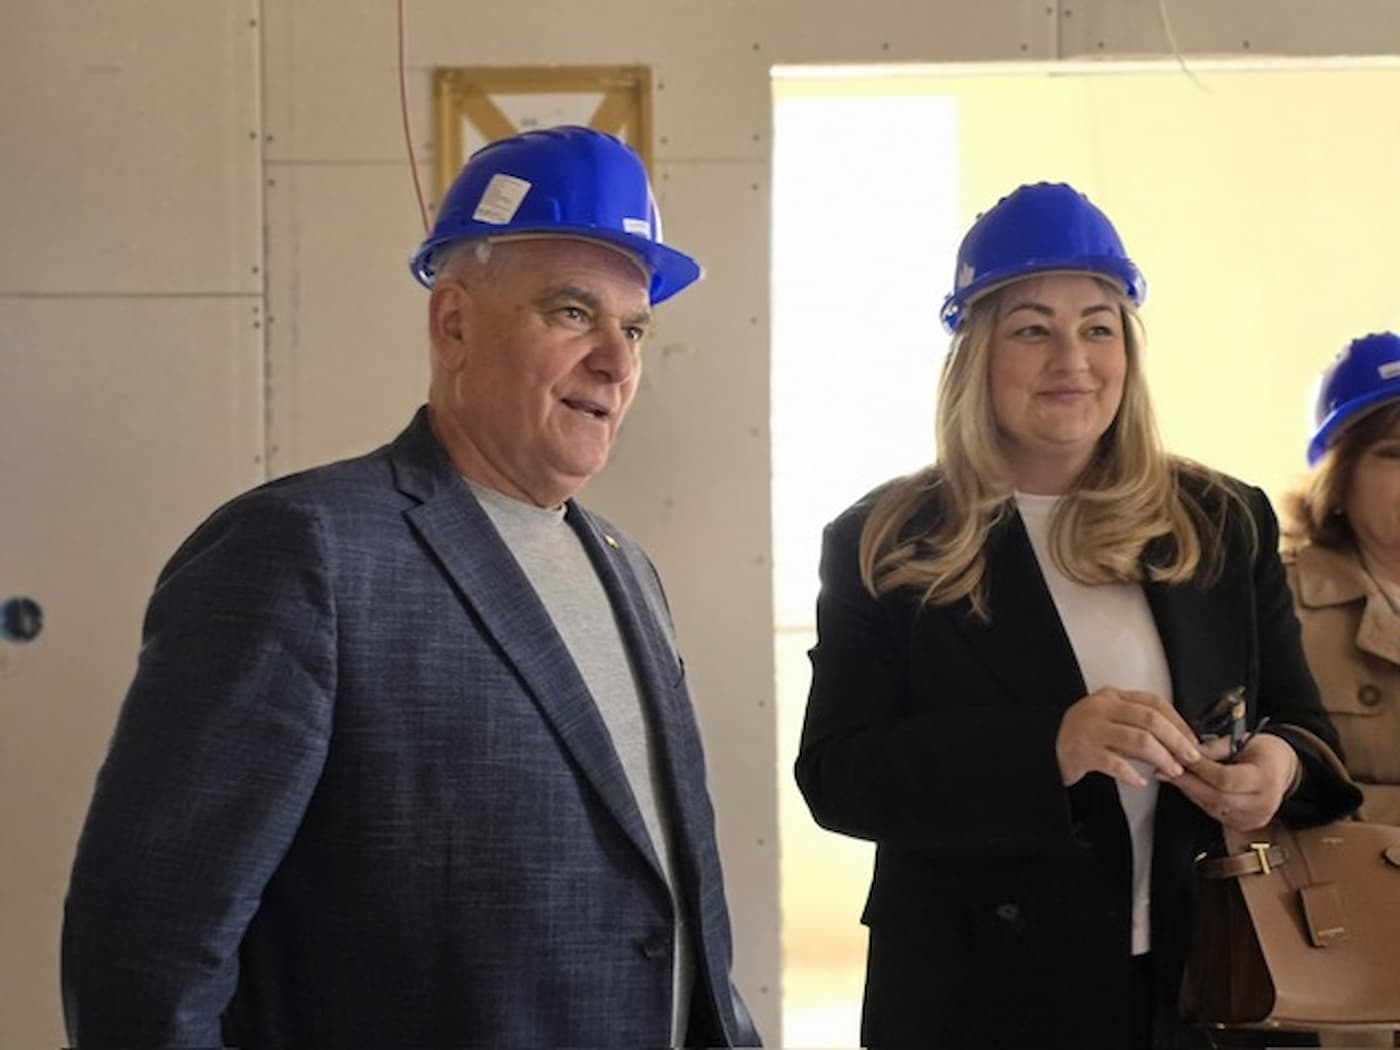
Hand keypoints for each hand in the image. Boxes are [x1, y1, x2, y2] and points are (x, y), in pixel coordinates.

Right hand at [1055, 687, 1202, 786]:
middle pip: (1150, 719)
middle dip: (1176, 740)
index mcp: (1112, 697)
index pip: (1153, 702)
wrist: (1044, 748)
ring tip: (1172, 771)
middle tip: (1190, 758)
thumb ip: (1138, 728)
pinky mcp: (1082, 751)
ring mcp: (1090, 729)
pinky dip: (1132, 774)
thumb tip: (1178, 743)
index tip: (1193, 741)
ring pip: (1138, 739)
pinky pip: (1115, 763)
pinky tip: (1141, 781)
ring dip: (1161, 757)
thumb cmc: (1084, 737)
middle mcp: (1100, 708)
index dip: (1178, 722)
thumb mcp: (1111, 723)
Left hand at [1170, 732, 1300, 830]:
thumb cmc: (1265, 751)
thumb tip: (1186, 751)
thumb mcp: (1244, 739)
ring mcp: (1254, 818)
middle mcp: (1263, 803)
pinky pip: (1215, 812)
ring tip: (1173, 775)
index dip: (1199, 769)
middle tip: (1166, 768)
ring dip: (1190, 791)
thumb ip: (1215, 747)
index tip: (1179, 757)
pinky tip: (1189, 787)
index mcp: (1266, 779)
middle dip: (1188, 782)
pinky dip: (1199, 799)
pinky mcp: (1244, 824)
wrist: (1283, 769)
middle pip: (1216, 797)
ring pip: (1212, 806)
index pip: (1225, 778)